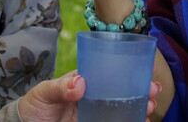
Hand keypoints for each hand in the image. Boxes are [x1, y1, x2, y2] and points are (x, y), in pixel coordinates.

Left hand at [16, 72, 161, 121]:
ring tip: (150, 107)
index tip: (144, 72)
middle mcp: (92, 97)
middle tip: (153, 91)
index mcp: (82, 82)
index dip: (127, 72)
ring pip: (121, 110)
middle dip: (139, 90)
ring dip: (137, 107)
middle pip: (119, 92)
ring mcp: (93, 114)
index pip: (107, 73)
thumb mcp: (44, 92)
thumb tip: (81, 81)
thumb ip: (60, 87)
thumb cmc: (34, 106)